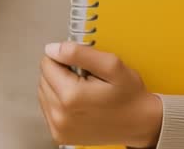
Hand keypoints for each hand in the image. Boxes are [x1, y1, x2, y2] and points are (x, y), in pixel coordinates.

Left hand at [38, 42, 163, 147]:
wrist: (139, 123)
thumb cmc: (129, 96)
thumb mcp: (111, 65)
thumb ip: (79, 53)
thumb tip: (53, 49)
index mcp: (71, 96)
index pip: (47, 63)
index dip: (64, 58)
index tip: (82, 65)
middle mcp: (60, 115)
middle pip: (44, 78)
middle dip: (61, 72)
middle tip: (86, 78)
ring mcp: (59, 128)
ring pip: (44, 92)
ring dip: (59, 87)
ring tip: (84, 90)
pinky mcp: (59, 135)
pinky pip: (48, 109)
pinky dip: (59, 102)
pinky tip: (79, 103)